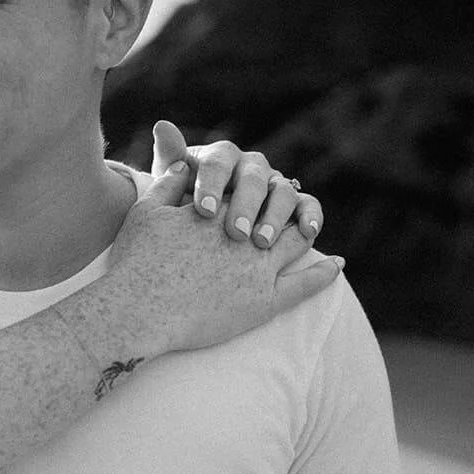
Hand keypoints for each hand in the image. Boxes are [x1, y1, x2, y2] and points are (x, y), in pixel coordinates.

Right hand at [115, 159, 343, 353]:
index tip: (260, 189)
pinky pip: (306, 285)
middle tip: (288, 210)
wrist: (141, 308)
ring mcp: (259, 268)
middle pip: (277, 211)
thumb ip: (166, 183)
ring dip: (304, 233)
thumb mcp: (146, 211)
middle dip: (283, 209)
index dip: (254, 192)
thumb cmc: (136, 261)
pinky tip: (337, 265)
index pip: (247, 192)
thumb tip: (182, 165)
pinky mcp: (265, 302)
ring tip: (310, 231)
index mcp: (220, 209)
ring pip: (295, 243)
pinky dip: (324, 273)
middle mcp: (246, 233)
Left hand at [150, 120, 323, 247]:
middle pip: (253, 179)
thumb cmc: (182, 200)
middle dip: (244, 206)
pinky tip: (307, 233)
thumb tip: (162, 125)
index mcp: (222, 156)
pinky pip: (307, 204)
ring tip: (261, 242)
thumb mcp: (171, 182)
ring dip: (275, 216)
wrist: (201, 222)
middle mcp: (251, 165)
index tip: (203, 211)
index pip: (218, 164)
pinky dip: (311, 215)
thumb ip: (171, 157)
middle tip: (235, 233)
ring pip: (282, 191)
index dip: (211, 186)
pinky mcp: (294, 202)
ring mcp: (274, 182)